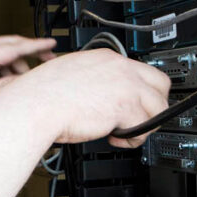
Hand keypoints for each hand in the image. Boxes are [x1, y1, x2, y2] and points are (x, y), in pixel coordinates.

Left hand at [0, 36, 57, 125]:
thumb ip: (7, 87)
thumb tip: (27, 82)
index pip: (15, 46)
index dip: (36, 45)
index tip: (52, 42)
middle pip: (12, 44)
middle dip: (31, 51)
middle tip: (48, 59)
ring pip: (4, 52)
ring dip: (17, 63)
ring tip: (24, 80)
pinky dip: (6, 67)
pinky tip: (7, 81)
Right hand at [18, 49, 170, 148]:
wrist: (35, 105)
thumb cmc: (42, 94)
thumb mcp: (72, 73)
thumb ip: (93, 79)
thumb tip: (100, 94)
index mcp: (105, 58)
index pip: (139, 70)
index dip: (139, 90)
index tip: (134, 102)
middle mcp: (119, 68)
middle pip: (160, 83)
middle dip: (154, 104)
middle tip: (140, 118)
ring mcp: (125, 86)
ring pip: (159, 106)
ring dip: (145, 124)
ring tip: (125, 132)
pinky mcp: (125, 108)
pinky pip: (144, 127)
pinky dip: (133, 138)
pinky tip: (115, 138)